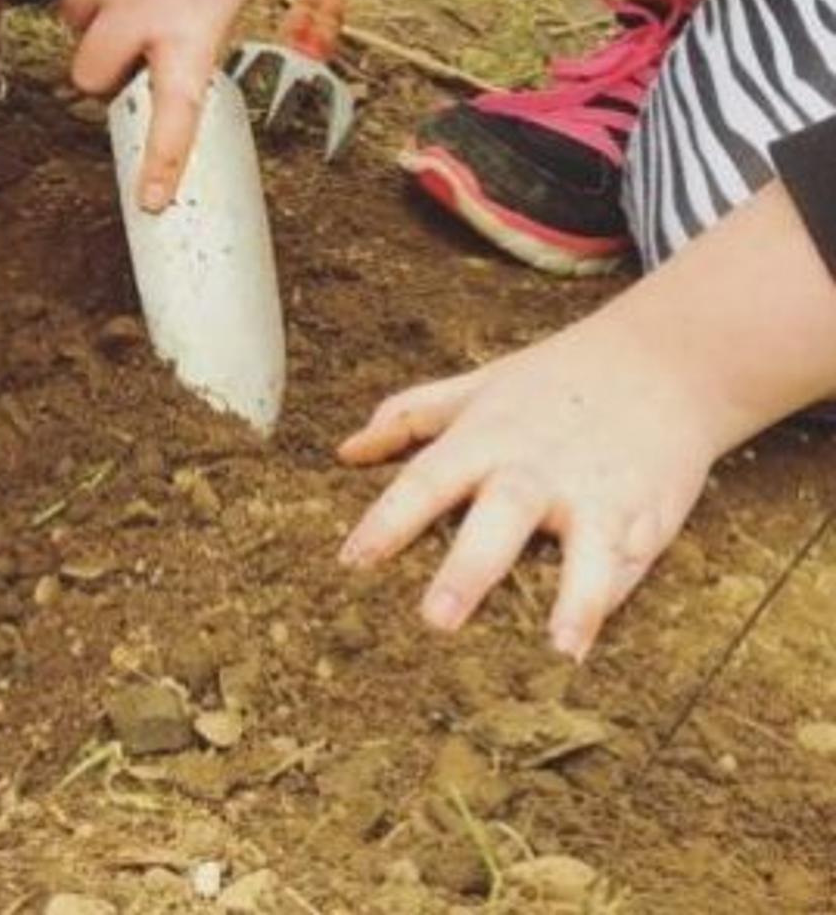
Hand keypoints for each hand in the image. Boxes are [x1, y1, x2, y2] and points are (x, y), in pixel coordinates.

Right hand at [59, 0, 287, 211]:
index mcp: (196, 25)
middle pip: (91, 74)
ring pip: (75, 18)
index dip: (163, 161)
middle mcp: (144, 5)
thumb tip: (137, 59)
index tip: (154, 202)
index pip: (176, 110)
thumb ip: (184, 30)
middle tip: (127, 50)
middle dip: (100, 71)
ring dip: (94, 9)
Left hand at [336, 320, 726, 661]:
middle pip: (501, 518)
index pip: (426, 480)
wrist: (664, 361)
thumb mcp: (477, 386)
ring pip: (587, 552)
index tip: (352, 560)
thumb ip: (408, 416)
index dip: (388, 520)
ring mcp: (598, 494)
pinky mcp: (648, 517)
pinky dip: (610, 603)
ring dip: (574, 599)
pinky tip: (590, 647)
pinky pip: (627, 565)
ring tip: (559, 648)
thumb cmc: (555, 379)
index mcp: (488, 436)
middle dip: (470, 569)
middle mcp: (540, 467)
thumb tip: (346, 451)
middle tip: (436, 620)